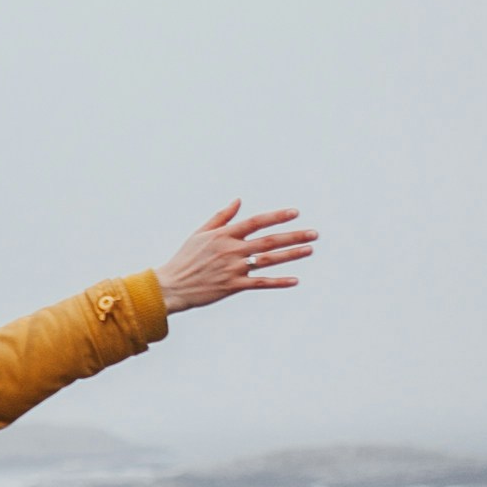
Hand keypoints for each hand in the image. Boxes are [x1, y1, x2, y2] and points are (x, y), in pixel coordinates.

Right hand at [154, 200, 316, 313]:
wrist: (172, 286)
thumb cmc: (185, 258)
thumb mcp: (200, 233)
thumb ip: (221, 217)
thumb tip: (238, 201)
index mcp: (224, 235)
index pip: (255, 222)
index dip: (276, 217)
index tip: (294, 212)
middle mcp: (231, 250)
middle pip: (269, 241)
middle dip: (293, 236)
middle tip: (314, 234)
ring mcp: (234, 268)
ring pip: (269, 260)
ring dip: (291, 255)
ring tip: (310, 249)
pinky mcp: (233, 286)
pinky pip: (260, 283)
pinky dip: (278, 282)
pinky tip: (295, 280)